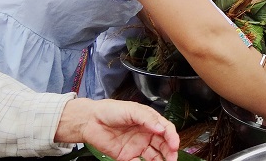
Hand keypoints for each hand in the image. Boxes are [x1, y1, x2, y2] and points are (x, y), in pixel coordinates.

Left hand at [54, 98, 178, 160]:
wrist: (90, 121)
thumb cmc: (111, 111)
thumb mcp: (132, 110)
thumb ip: (148, 118)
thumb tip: (161, 128)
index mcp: (150, 121)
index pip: (166, 130)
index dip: (172, 137)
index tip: (174, 145)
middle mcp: (146, 134)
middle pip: (163, 145)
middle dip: (170, 152)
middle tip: (172, 158)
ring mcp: (137, 146)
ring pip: (154, 156)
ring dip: (160, 160)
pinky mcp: (127, 156)